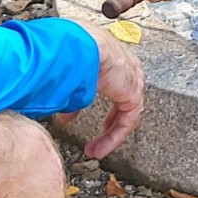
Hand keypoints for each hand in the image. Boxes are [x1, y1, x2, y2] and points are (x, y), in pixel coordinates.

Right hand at [62, 22, 144, 158]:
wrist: (78, 46)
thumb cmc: (67, 52)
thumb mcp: (68, 77)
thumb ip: (70, 99)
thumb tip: (65, 118)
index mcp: (111, 56)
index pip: (113, 81)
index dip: (100, 101)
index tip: (87, 118)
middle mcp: (125, 66)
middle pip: (124, 98)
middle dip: (112, 119)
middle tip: (101, 134)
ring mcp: (132, 78)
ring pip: (126, 112)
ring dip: (111, 133)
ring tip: (95, 150)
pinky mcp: (132, 92)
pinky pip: (128, 120)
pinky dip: (114, 136)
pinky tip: (100, 149)